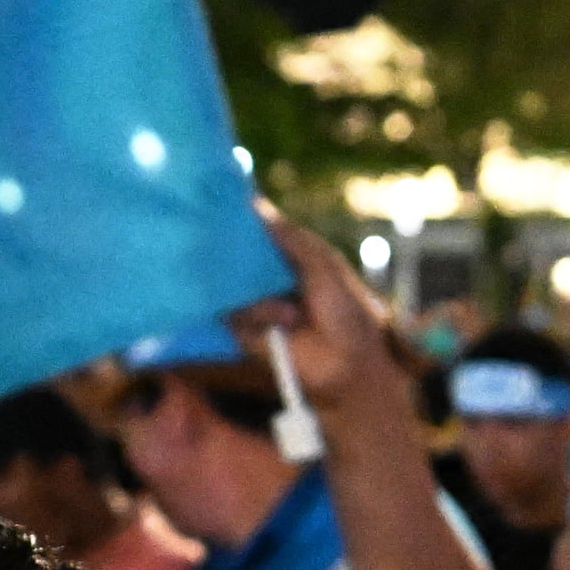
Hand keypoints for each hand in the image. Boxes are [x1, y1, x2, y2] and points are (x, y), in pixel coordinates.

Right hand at [245, 201, 407, 430]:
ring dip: (261, 302)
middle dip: (230, 255)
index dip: (238, 223)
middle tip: (234, 255)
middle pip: (233, 259)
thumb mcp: (324, 265)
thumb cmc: (347, 311)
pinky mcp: (246, 333)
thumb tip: (255, 205)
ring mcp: (254, 305)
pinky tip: (282, 324)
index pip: (254, 234)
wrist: (349, 364)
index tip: (219, 207)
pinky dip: (257, 318)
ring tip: (291, 315)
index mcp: (287, 258)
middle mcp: (266, 278)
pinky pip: (232, 316)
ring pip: (230, 289)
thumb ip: (290, 238)